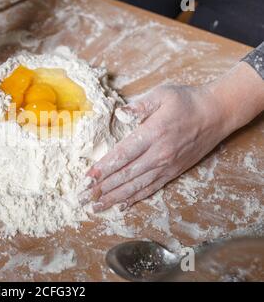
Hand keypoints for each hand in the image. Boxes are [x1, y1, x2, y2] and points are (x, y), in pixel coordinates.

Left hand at [79, 61, 263, 211]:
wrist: (217, 113)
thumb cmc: (186, 101)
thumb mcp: (162, 94)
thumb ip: (140, 106)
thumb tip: (120, 113)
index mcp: (153, 133)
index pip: (122, 155)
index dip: (103, 168)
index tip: (86, 178)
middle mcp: (159, 154)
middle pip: (125, 175)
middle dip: (102, 188)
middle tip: (83, 198)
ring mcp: (167, 165)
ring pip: (136, 186)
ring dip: (115, 197)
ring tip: (97, 207)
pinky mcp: (174, 171)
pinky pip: (152, 188)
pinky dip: (135, 198)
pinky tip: (122, 205)